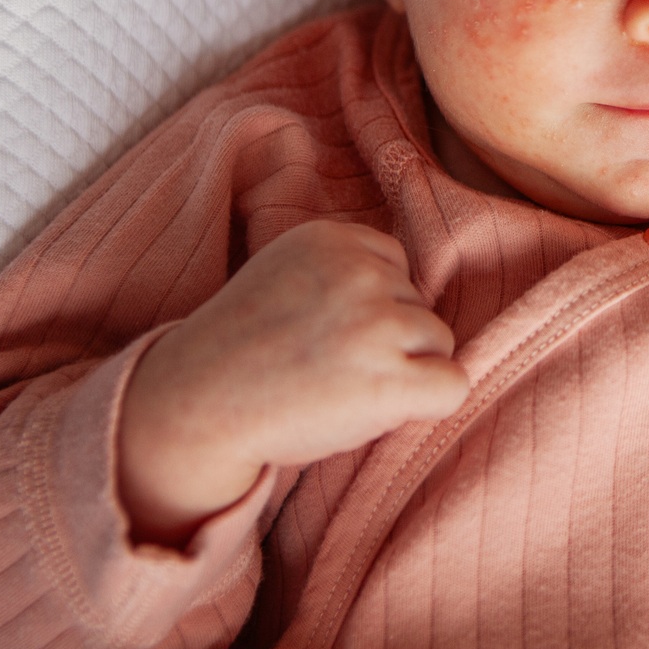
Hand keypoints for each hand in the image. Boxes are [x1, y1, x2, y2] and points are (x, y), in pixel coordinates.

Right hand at [117, 220, 467, 544]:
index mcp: (330, 238)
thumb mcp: (288, 276)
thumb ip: (346, 271)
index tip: (327, 333)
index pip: (396, 266)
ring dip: (404, 371)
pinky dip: (430, 403)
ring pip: (439, 342)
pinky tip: (381, 410)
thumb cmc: (243, 352)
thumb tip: (421, 294)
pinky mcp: (391, 379)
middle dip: (388, 340)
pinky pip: (453, 385)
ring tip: (342, 388)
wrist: (195, 408)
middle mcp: (359, 272)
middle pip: (420, 304)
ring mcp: (377, 323)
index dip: (371, 307)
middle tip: (327, 369)